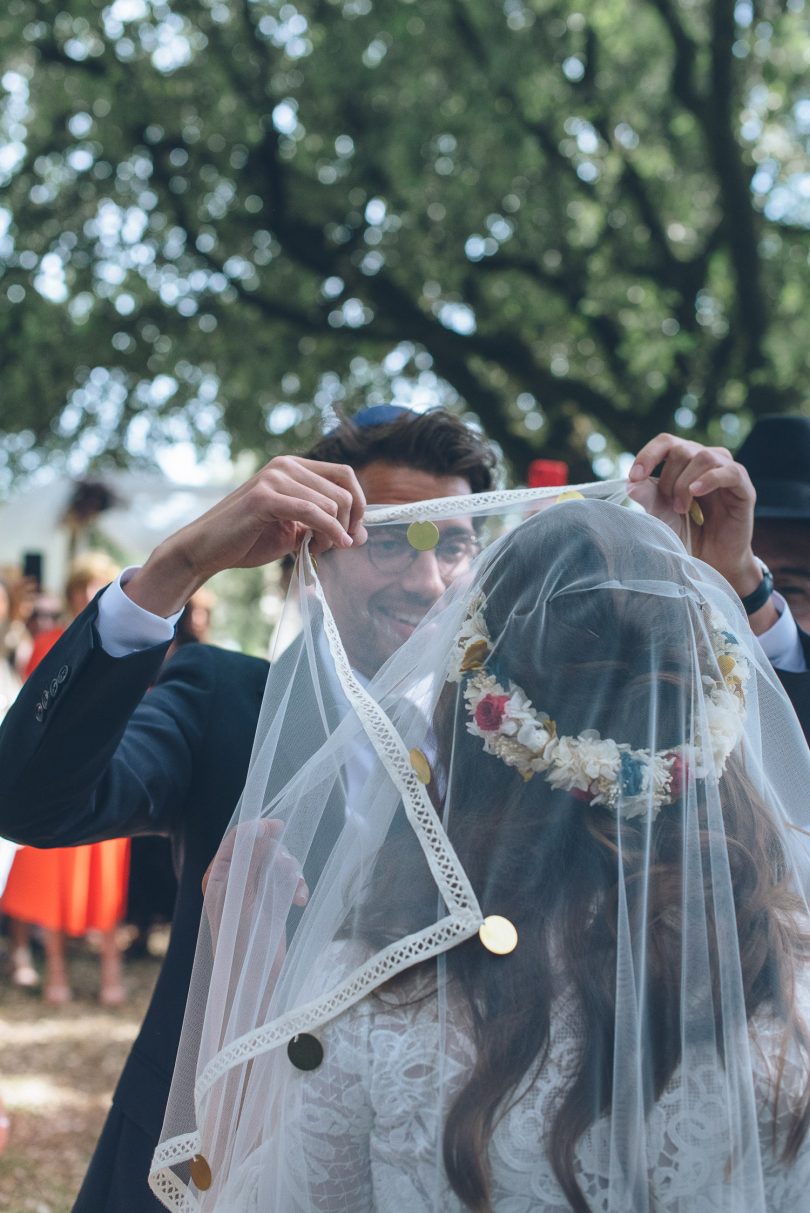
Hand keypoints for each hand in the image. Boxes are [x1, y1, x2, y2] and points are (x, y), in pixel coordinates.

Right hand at [125, 456, 367, 616]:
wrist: (206, 549)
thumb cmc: (248, 540)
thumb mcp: (295, 532)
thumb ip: (326, 527)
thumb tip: (361, 534)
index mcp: (293, 467)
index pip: (345, 474)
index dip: (358, 504)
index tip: (351, 532)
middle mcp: (285, 465)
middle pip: (343, 490)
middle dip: (346, 524)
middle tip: (329, 547)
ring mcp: (274, 478)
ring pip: (331, 503)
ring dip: (332, 534)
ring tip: (314, 549)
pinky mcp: (264, 497)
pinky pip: (312, 512)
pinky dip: (327, 531)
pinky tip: (324, 547)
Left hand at [202, 818, 307, 949]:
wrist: (253, 980)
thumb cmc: (240, 942)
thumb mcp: (243, 898)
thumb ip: (249, 863)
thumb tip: (257, 831)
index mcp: (218, 877)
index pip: (236, 840)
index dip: (256, 829)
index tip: (278, 826)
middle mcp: (234, 880)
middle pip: (261, 848)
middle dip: (279, 857)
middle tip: (289, 871)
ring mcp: (253, 891)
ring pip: (277, 863)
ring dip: (291, 873)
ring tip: (296, 892)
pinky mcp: (270, 901)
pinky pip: (286, 881)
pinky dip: (296, 887)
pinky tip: (300, 901)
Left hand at [628, 434, 777, 631]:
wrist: (710, 560)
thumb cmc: (686, 533)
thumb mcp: (661, 514)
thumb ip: (649, 497)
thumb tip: (630, 484)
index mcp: (684, 461)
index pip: (666, 442)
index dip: (648, 455)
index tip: (634, 477)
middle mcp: (706, 460)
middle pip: (682, 450)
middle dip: (668, 478)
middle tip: (668, 505)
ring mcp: (727, 471)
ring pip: (703, 457)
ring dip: (685, 483)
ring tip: (681, 509)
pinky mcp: (744, 488)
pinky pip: (729, 472)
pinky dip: (709, 479)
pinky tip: (696, 492)